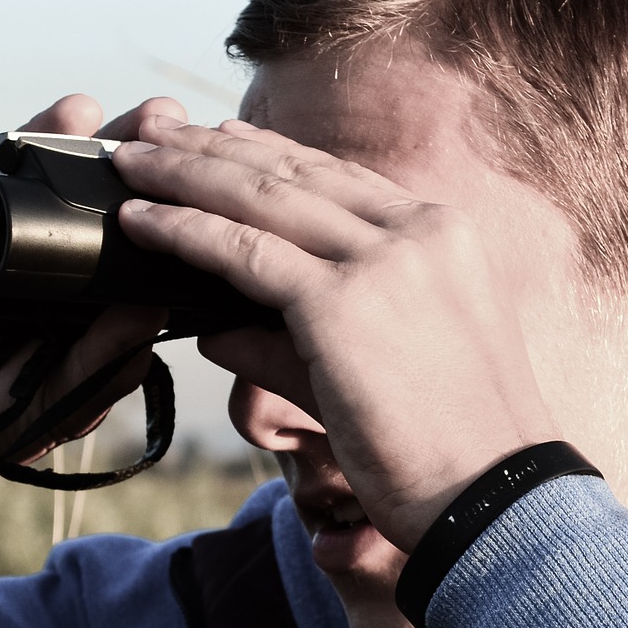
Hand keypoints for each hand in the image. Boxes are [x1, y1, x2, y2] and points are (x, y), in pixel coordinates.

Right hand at [0, 94, 184, 506]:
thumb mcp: (53, 400)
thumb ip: (101, 364)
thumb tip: (154, 311)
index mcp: (76, 284)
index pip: (123, 225)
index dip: (159, 192)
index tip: (199, 158)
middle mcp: (29, 249)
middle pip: (76, 183)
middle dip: (116, 146)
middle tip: (155, 116)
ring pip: (12, 172)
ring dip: (41, 132)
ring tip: (76, 110)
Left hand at [111, 117, 561, 550]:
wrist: (496, 500)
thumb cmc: (453, 453)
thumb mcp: (382, 371)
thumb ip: (295, 344)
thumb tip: (216, 330)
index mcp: (445, 236)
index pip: (339, 180)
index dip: (268, 155)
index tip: (214, 138)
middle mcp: (420, 231)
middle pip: (295, 172)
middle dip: (213, 146)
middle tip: (152, 127)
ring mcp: (384, 261)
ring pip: (261, 198)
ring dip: (185, 173)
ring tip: (130, 158)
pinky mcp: (343, 303)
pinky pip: (243, 252)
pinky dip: (183, 231)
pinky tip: (139, 220)